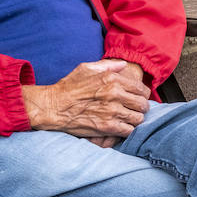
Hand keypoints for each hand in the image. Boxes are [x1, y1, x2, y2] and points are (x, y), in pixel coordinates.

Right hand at [22, 58, 150, 140]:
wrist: (53, 107)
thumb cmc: (68, 87)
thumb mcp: (86, 68)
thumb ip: (108, 65)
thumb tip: (123, 65)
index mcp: (112, 79)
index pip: (141, 89)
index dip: (143, 94)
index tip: (139, 98)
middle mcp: (115, 94)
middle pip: (143, 104)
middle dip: (141, 107)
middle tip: (136, 109)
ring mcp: (112, 112)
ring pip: (138, 119)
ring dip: (135, 119)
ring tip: (129, 119)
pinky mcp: (107, 127)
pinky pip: (128, 131)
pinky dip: (127, 130)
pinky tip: (121, 127)